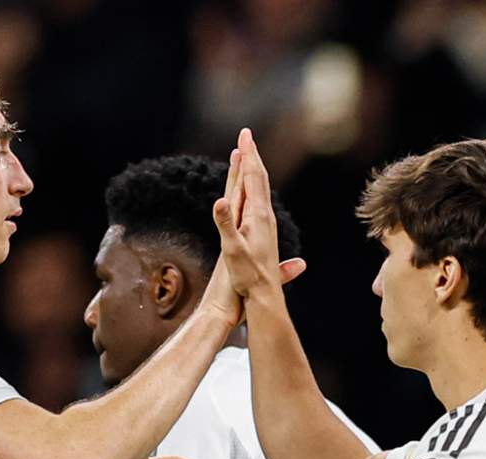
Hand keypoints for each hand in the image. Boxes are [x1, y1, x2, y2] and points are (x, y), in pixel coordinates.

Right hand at [205, 128, 306, 322]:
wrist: (264, 296)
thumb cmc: (247, 276)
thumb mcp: (233, 250)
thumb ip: (226, 224)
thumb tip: (219, 200)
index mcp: (257, 216)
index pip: (252, 178)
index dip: (248, 155)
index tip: (245, 135)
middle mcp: (264, 217)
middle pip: (259, 178)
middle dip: (252, 155)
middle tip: (247, 135)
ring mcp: (266, 224)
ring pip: (261, 189)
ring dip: (255, 169)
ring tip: (250, 156)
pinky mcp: (263, 233)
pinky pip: (259, 202)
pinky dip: (255, 188)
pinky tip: (254, 191)